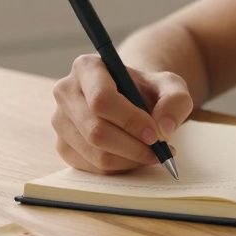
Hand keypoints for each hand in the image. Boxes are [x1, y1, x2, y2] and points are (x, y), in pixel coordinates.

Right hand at [52, 54, 193, 172]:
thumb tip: (164, 128)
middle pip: (96, 131)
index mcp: (87, 67)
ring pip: (95, 153)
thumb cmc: (147, 90)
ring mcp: (60, 121)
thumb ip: (176, 100)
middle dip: (133, 147)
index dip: (130, 121)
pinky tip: (135, 157)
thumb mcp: (170, 85)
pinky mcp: (63, 146)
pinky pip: (92, 168)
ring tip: (152, 154)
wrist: (130, 99)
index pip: (102, 99)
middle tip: (159, 151)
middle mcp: (66, 92)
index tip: (155, 134)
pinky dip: (119, 168)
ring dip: (129, 160)